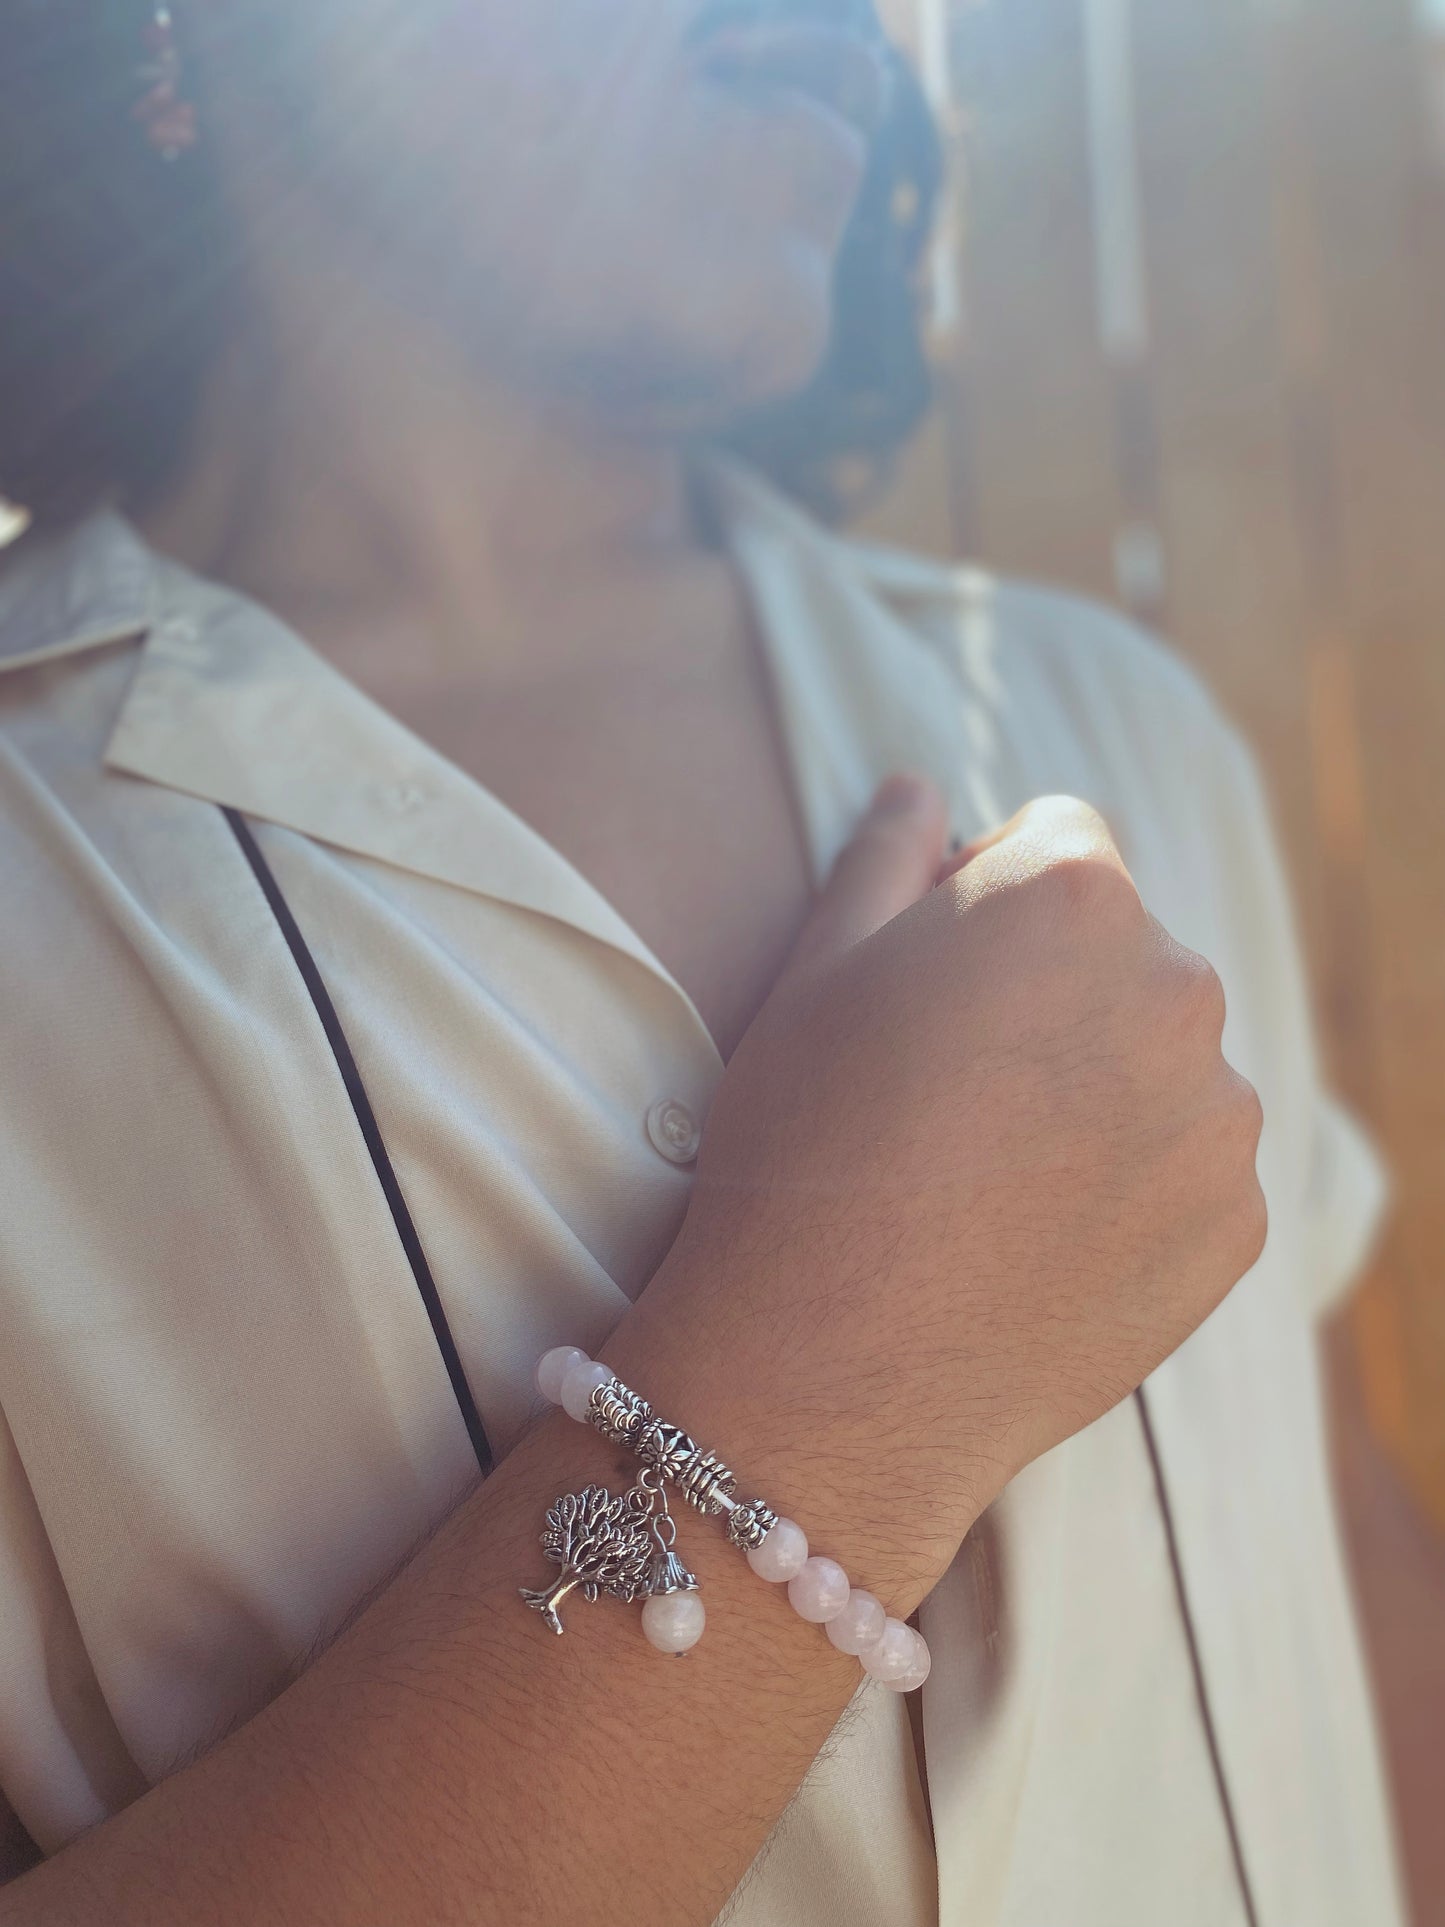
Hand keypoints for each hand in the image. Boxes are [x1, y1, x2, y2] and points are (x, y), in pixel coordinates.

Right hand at [670, 777, 1265, 1568]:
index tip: (930, 979)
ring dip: (1100, 1090)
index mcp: (1072, 898)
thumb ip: (884, 858)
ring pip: (1160, 1063)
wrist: (835, 1364)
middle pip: (1123, 953)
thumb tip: (918, 790)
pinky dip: (1132, 1190)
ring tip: (988, 1174)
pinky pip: (1188, 1172)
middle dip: (1054, 990)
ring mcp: (1219, 1116)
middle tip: (949, 1088)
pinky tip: (1034, 1238)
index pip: (1058, 839)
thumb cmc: (804, 1146)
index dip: (984, 897)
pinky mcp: (1237, 1225)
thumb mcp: (812, 972)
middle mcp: (1177, 988)